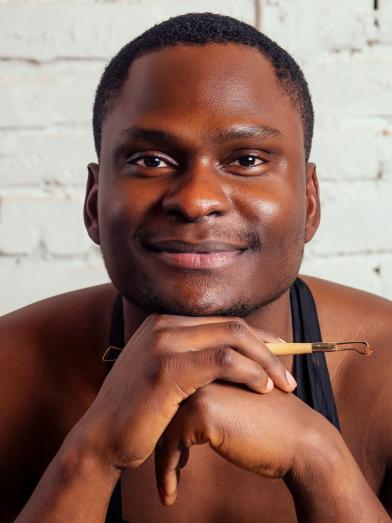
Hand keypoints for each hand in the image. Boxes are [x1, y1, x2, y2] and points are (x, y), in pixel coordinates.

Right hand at [71, 314, 296, 473]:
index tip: (280, 356)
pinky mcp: (166, 367)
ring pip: (232, 338)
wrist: (101, 438)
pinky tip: (262, 387)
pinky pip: (221, 360)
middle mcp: (163, 324)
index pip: (223, 322)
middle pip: (233, 326)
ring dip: (266, 360)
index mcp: (164, 322)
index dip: (258, 338)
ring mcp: (163, 342)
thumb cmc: (138, 411)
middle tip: (288, 375)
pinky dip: (249, 371)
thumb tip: (231, 358)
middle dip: (269, 349)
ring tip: (283, 384)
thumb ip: (191, 358)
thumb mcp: (163, 374)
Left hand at [154, 382, 335, 504]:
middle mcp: (202, 367)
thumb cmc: (272, 425)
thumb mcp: (236, 397)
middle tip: (164, 467)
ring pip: (162, 423)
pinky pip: (169, 443)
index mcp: (211, 360)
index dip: (165, 420)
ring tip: (168, 481)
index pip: (173, 388)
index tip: (165, 447)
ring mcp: (201, 386)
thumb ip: (208, 392)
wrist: (302, 442)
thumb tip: (173, 412)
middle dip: (158, 438)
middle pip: (163, 404)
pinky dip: (166, 471)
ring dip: (161, 458)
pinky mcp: (202, 411)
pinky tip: (170, 493)